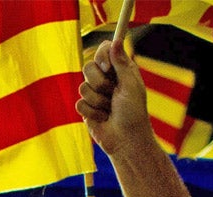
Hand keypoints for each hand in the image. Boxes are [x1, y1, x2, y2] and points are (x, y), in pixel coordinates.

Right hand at [77, 39, 155, 160]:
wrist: (125, 140)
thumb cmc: (133, 112)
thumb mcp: (130, 84)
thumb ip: (121, 63)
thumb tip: (116, 40)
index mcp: (120, 69)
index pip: (104, 50)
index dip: (102, 56)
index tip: (106, 66)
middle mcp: (106, 79)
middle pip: (88, 67)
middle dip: (100, 83)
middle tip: (112, 93)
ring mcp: (95, 94)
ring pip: (83, 87)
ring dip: (98, 101)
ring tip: (109, 109)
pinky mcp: (86, 108)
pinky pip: (79, 104)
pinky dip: (92, 112)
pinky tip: (102, 118)